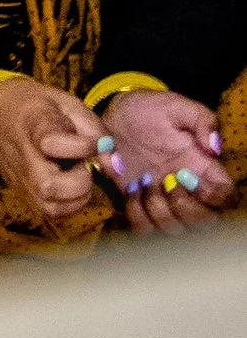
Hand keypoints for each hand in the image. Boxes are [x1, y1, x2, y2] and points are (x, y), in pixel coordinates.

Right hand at [0, 76, 108, 227]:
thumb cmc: (36, 107)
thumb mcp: (67, 104)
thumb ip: (95, 131)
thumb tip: (115, 166)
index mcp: (33, 124)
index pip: (52, 142)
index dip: (81, 146)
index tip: (93, 142)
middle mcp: (23, 158)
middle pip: (50, 187)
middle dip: (80, 181)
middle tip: (81, 163)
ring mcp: (21, 181)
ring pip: (53, 208)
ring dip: (77, 196)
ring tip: (76, 174)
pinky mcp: (24, 196)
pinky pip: (53, 214)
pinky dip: (70, 204)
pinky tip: (71, 184)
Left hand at [95, 88, 231, 232]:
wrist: (110, 117)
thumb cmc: (146, 111)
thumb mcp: (175, 106)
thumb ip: (202, 120)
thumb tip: (213, 149)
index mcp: (202, 168)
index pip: (227, 198)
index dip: (215, 197)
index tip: (187, 176)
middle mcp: (187, 191)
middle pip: (205, 223)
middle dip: (185, 208)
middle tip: (165, 182)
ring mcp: (164, 202)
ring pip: (176, 231)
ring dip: (159, 211)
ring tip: (144, 183)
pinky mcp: (140, 208)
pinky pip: (145, 230)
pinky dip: (138, 216)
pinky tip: (131, 191)